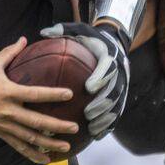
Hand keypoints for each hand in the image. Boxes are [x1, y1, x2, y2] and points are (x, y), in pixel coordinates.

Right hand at [0, 37, 79, 164]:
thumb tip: (23, 39)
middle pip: (37, 121)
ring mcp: (5, 125)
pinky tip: (46, 159)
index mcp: (8, 92)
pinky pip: (19, 146)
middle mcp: (8, 111)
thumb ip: (9, 52)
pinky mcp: (1, 133)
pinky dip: (33, 154)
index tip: (70, 94)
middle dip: (58, 126)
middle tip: (75, 127)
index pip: (35, 94)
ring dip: (50, 143)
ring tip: (67, 147)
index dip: (53, 94)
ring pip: (31, 138)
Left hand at [40, 22, 127, 139]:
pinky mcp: (120, 96)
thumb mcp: (78, 30)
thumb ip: (62, 30)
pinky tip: (96, 134)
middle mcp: (118, 71)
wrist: (112, 42)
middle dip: (103, 103)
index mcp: (108, 55)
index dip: (100, 77)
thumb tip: (43, 32)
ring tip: (91, 127)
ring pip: (117, 104)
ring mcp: (121, 85)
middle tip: (88, 113)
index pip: (108, 66)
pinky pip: (116, 112)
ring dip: (106, 116)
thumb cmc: (90, 38)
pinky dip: (108, 123)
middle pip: (115, 89)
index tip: (89, 88)